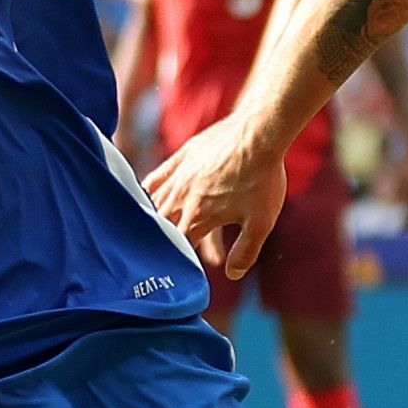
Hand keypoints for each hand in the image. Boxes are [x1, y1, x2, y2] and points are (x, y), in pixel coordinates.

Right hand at [145, 120, 289, 277]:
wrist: (260, 134)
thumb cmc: (263, 179)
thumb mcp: (261, 223)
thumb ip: (245, 252)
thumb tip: (232, 274)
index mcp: (198, 217)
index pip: (179, 247)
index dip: (180, 260)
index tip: (179, 271)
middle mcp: (181, 198)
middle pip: (163, 227)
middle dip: (164, 242)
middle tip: (160, 255)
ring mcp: (179, 176)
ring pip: (156, 203)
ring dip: (154, 219)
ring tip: (149, 232)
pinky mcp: (182, 156)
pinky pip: (157, 176)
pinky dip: (148, 189)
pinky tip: (145, 195)